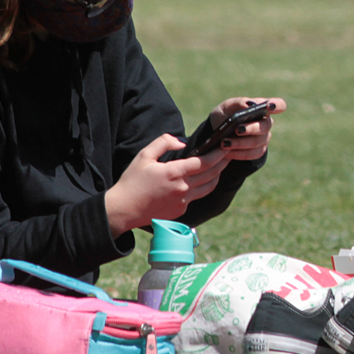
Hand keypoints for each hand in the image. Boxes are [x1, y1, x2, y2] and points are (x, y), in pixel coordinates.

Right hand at [105, 135, 228, 235]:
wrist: (123, 210)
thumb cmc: (132, 181)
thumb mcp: (144, 156)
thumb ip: (163, 143)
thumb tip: (182, 142)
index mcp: (174, 173)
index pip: (204, 162)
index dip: (218, 154)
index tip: (225, 146)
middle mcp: (182, 188)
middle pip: (212, 174)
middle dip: (223, 163)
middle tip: (229, 154)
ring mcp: (183, 201)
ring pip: (208, 188)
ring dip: (216, 176)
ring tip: (220, 167)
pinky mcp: (181, 211)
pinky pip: (196, 197)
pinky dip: (201, 188)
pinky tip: (201, 181)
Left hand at [209, 96, 283, 160]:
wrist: (216, 135)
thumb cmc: (224, 116)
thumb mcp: (226, 107)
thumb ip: (237, 103)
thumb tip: (249, 105)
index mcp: (261, 108)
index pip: (278, 104)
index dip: (277, 105)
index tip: (269, 106)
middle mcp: (266, 123)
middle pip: (266, 126)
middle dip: (251, 128)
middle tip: (237, 130)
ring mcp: (264, 138)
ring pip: (258, 142)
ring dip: (240, 143)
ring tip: (224, 143)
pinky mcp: (258, 151)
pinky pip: (253, 154)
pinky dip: (239, 153)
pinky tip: (227, 152)